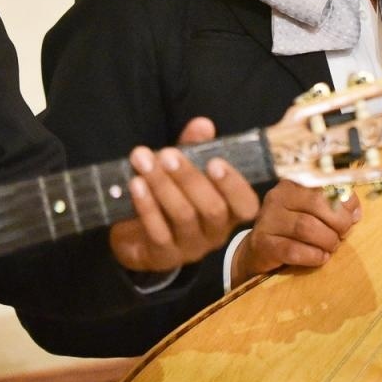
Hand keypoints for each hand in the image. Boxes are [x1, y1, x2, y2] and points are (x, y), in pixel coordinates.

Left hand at [108, 117, 260, 272]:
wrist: (138, 238)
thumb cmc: (172, 197)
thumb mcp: (185, 171)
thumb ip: (196, 148)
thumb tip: (203, 124)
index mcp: (229, 212)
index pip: (246, 206)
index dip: (234, 185)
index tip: (215, 161)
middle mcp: (215, 233)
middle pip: (212, 209)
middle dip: (189, 178)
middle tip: (168, 154)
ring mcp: (190, 249)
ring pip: (183, 217)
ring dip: (162, 186)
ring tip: (143, 161)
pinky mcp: (163, 257)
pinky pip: (158, 232)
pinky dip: (147, 206)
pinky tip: (135, 184)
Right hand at [230, 180, 361, 287]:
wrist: (258, 250)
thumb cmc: (293, 228)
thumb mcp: (313, 212)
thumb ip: (334, 206)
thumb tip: (355, 212)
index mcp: (294, 184)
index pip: (325, 183)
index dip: (344, 200)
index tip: (353, 216)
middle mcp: (278, 196)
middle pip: (317, 203)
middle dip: (338, 222)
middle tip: (343, 234)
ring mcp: (268, 220)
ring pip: (306, 227)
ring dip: (327, 241)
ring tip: (331, 247)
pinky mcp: (263, 244)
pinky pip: (293, 250)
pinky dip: (313, 256)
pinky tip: (320, 257)